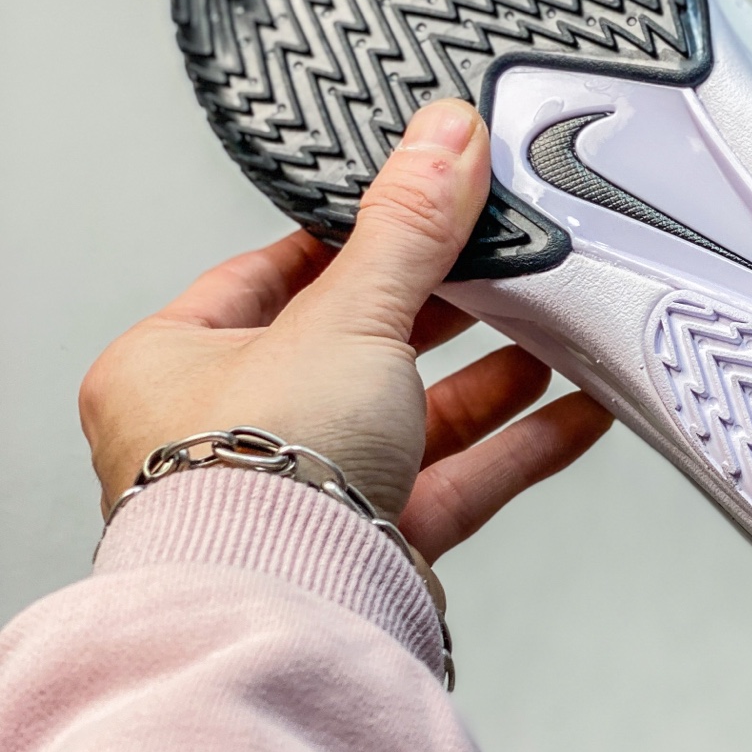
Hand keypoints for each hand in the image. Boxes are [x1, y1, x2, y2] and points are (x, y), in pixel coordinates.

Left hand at [80, 100, 611, 560]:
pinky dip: (517, 445)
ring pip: (411, 416)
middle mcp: (226, 435)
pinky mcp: (369, 545)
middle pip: (353, 346)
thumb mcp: (344, 313)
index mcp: (173, 367)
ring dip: (491, 376)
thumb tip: (444, 136)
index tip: (419, 207)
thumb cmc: (255, 478)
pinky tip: (578, 409)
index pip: (268, 276)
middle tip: (503, 262)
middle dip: (441, 309)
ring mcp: (302, 493)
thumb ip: (407, 227)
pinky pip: (454, 481)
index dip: (350, 239)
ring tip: (557, 327)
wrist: (291, 615)